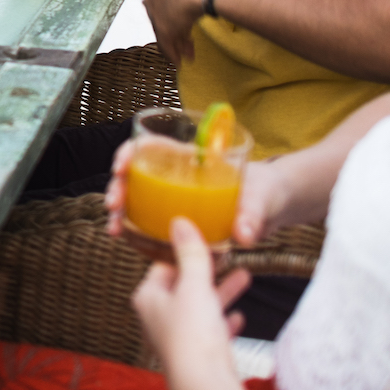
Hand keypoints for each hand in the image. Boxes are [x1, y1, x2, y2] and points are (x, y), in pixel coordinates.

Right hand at [106, 141, 286, 248]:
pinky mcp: (180, 222)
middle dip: (118, 188)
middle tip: (114, 205)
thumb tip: (245, 234)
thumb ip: (253, 214)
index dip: (129, 153)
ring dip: (121, 213)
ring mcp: (176, 200)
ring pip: (137, 201)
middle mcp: (178, 177)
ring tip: (116, 230)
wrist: (274, 207)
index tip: (121, 167)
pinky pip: (150, 224)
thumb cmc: (266, 191)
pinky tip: (129, 243)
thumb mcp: (262, 198)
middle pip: (136, 175)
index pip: (151, 146)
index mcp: (192, 159)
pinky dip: (136, 233)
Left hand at [133, 217, 250, 381]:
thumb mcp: (194, 285)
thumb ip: (190, 254)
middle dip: (207, 272)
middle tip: (228, 256)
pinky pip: (209, 334)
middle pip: (183, 287)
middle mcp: (157, 319)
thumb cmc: (193, 334)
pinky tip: (238, 318)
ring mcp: (175, 339)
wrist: (204, 387)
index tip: (203, 241)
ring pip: (199, 309)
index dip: (183, 252)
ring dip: (221, 294)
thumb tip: (179, 221)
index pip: (162, 265)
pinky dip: (222, 323)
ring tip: (245, 277)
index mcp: (148, 298)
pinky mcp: (194, 357)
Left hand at [145, 0, 215, 63]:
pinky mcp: (163, 31)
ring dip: (177, 46)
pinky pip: (167, 46)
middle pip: (163, 21)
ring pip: (166, 34)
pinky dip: (174, 54)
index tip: (184, 24)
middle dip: (176, 33)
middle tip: (186, 44)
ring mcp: (156, 17)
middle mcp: (151, 2)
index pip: (163, 6)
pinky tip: (180, 62)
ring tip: (186, 56)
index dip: (174, 17)